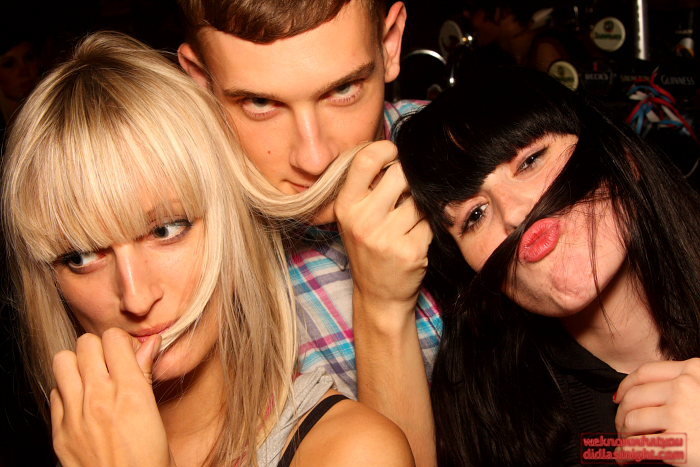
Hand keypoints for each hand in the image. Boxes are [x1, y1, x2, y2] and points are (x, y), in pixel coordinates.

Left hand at [51, 328, 173, 466]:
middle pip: (86, 343)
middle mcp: (99, 398)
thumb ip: (145, 376)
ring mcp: (74, 414)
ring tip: (92, 377)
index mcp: (130, 392)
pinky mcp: (59, 431)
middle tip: (111, 363)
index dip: (123, 342)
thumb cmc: (151, 461)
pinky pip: (54, 392)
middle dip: (100, 348)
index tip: (130, 354)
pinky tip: (82, 403)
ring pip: (62, 360)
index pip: (114, 338)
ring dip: (78, 363)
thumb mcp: (156, 415)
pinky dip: (67, 391)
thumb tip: (150, 343)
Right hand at [334, 141, 431, 328]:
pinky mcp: (410, 251)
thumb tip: (397, 150)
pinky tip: (416, 238)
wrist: (379, 295)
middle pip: (400, 173)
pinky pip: (430, 221)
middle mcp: (361, 220)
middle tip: (406, 192)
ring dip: (420, 205)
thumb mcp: (355, 216)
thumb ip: (368, 185)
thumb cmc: (369, 248)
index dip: (387, 149)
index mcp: (345, 205)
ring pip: (419, 198)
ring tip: (409, 221)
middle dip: (409, 178)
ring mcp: (386, 237)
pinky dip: (427, 226)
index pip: (366, 159)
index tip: (394, 156)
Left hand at [614, 359, 699, 465]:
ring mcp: (681, 414)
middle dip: (622, 414)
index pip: (645, 373)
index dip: (626, 386)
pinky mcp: (679, 443)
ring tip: (626, 442)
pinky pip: (639, 445)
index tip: (618, 397)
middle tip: (621, 427)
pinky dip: (627, 453)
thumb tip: (643, 394)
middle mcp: (685, 388)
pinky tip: (625, 458)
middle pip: (634, 397)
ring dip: (624, 434)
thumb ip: (685, 385)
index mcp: (694, 370)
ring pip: (632, 420)